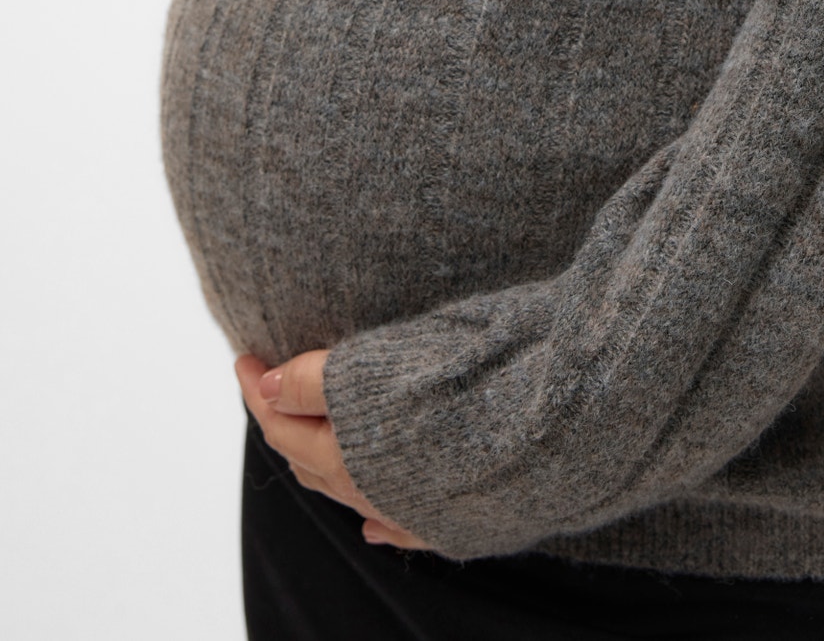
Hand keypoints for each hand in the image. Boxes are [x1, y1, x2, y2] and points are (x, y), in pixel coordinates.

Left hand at [235, 351, 427, 549]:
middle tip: (271, 384)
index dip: (258, 391)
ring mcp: (399, 512)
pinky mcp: (436, 520)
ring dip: (318, 459)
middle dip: (283, 421)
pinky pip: (392, 526)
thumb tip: (268, 389)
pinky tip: (370, 527)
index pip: (281, 426)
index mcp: (339, 461)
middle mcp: (363, 492)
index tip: (242, 359)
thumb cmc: (439, 400)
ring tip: (310, 432)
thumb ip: (311, 383)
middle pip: (305, 460)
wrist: (519, 442)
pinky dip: (374, 520)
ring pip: (340, 488)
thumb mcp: (365, 375)